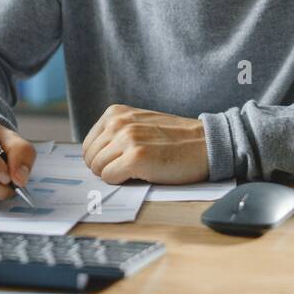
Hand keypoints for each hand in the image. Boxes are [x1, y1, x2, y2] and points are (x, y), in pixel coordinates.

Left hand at [82, 104, 208, 184]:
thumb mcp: (139, 123)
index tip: (116, 162)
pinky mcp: (136, 158)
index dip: (100, 159)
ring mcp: (127, 140)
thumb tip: (92, 156)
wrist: (205, 143)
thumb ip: (116, 132)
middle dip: (105, 168)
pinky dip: (122, 181)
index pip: (88, 145)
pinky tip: (141, 174)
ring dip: (115, 174)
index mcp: (116, 112)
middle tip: (128, 168)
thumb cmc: (174, 138)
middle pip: (91, 158)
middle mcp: (118, 123)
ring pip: (98, 169)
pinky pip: (110, 178)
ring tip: (137, 169)